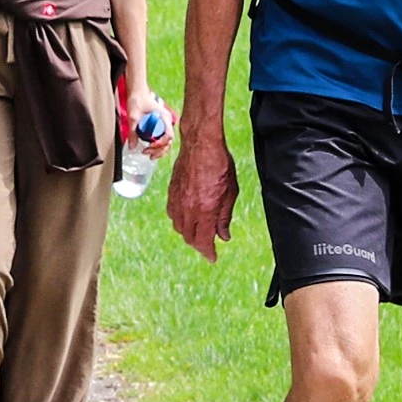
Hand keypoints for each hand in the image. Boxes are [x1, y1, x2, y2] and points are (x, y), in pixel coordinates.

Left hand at [128, 86, 174, 156]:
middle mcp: (166, 122)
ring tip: (148, 154)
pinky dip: (156, 146)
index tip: (150, 145)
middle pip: (168, 141)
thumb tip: (132, 146)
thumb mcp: (133, 116)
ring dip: (158, 150)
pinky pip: (160, 138)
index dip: (160, 143)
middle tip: (147, 153)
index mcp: (164, 117)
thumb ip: (132, 132)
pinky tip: (149, 149)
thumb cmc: (138, 100)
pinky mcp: (158, 126)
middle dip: (159, 150)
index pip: (169, 135)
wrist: (137, 92)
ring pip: (165, 142)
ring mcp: (163, 124)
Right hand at [165, 118, 237, 260]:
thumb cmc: (219, 164)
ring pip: (179, 228)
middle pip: (190, 238)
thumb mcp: (230, 192)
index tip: (212, 257)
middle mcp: (189, 209)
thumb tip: (224, 235)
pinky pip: (172, 214)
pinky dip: (179, 221)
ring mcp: (177, 201)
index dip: (209, 253)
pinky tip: (186, 218)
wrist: (201, 144)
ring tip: (198, 232)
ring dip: (188, 234)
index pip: (204, 241)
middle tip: (208, 245)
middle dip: (199, 245)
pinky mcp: (171, 192)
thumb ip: (225, 216)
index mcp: (206, 211)